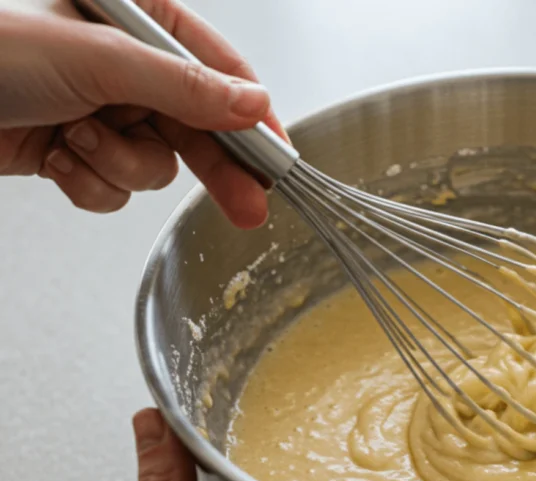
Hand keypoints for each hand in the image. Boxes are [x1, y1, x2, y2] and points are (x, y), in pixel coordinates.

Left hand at [0, 0, 288, 227]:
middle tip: (249, 206)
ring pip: (155, 163)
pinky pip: (115, 185)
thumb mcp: (99, 60)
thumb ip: (184, 87)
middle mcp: (124, 65)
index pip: (219, 72)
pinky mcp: (76, 148)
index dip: (253, 118)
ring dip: (118, 165)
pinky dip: (90, 183)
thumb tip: (251, 105)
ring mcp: (101, 108)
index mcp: (139, 21)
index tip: (278, 157)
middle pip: (198, 127)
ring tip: (78, 143)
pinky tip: (59, 161)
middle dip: (213, 169)